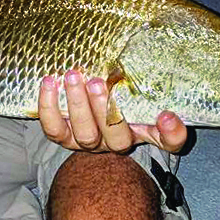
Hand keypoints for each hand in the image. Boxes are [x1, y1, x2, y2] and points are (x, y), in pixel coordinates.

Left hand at [38, 71, 187, 153]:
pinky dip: (48, 106)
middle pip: (116, 138)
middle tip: (96, 82)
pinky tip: (49, 82)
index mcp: (142, 131)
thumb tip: (166, 109)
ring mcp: (89, 141)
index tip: (166, 115)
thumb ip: (148, 87)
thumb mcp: (134, 91)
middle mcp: (116, 142)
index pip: (169, 141)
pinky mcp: (63, 136)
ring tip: (72, 76)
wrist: (83, 109)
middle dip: (105, 109)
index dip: (171, 133)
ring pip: (85, 134)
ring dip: (77, 105)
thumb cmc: (115, 95)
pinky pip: (54, 128)